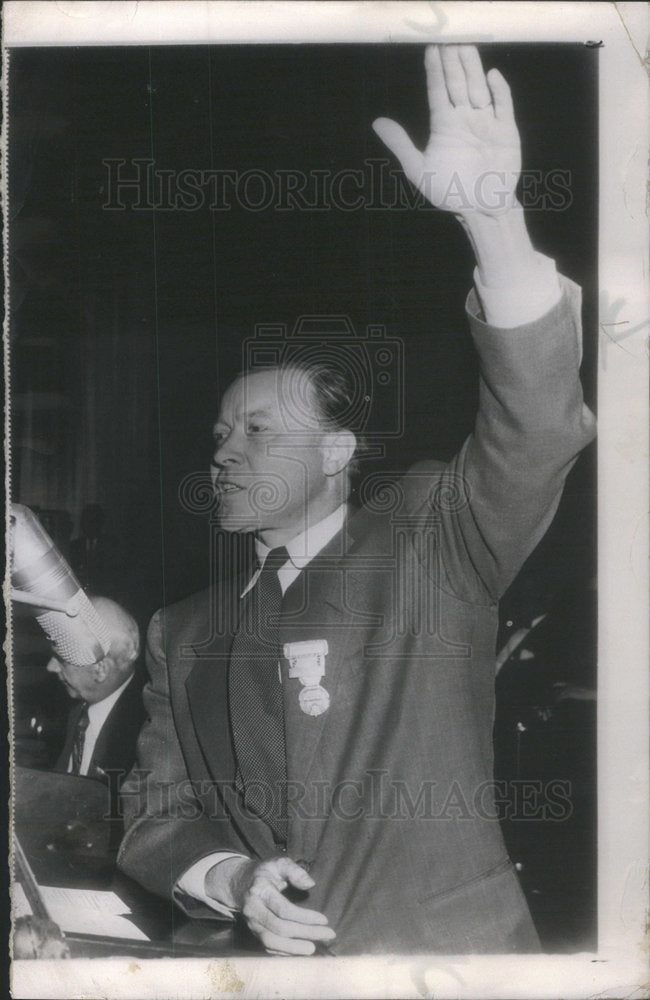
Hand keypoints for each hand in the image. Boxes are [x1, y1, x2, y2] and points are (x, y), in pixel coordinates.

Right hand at [211, 855, 335, 955]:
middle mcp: (253, 910)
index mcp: (260, 891)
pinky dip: (283, 952)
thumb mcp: (279, 863)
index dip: (305, 917)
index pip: (284, 910)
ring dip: (294, 948)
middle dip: (306, 933)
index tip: (324, 920)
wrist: (241, 883)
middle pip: (280, 928)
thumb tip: (310, 884)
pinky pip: (268, 947)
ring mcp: (251, 924)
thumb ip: (295, 871)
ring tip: (313, 948)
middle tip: (327, 934)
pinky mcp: (253, 933)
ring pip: (271, 941)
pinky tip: (299, 952)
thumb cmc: (265, 872)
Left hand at [373, 45, 520, 216]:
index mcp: (444, 125)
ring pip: (478, 88)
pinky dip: (499, 90)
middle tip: (449, 35)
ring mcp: (486, 122)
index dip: (434, 70)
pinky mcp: (506, 131)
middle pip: (458, 83)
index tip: (431, 48)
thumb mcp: (419, 170)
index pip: (438, 91)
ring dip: (472, 68)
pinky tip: (491, 75)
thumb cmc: (449, 192)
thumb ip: (401, 145)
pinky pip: (503, 106)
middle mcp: (465, 118)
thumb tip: (378, 122)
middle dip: (453, 61)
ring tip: (466, 44)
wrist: (480, 210)